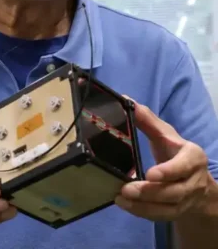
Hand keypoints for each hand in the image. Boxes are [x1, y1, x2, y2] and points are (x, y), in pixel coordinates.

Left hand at [116, 99, 210, 220]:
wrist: (195, 179)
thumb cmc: (175, 151)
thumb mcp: (165, 133)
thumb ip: (147, 119)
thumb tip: (125, 99)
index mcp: (193, 157)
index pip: (183, 166)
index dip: (168, 171)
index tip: (150, 174)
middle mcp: (194, 181)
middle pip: (174, 191)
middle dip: (150, 192)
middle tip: (126, 189)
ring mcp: (187, 199)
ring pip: (168, 207)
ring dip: (143, 206)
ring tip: (120, 198)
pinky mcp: (178, 211)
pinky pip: (162, 216)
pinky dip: (143, 213)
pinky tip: (125, 205)